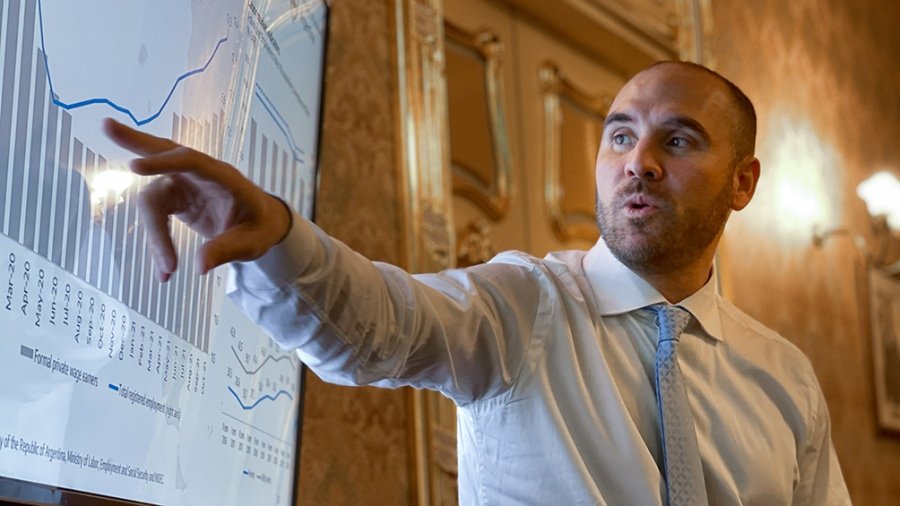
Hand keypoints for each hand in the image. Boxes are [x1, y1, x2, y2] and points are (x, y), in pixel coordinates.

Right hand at [104, 118, 291, 281]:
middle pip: (162, 153)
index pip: (190, 161)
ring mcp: (184, 185)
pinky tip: (163, 272)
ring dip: (154, 237)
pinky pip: (156, 219)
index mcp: (222, 176)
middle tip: (105, 125)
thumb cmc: (260, 226)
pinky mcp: (174, 200)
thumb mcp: (253, 242)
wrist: (260, 226)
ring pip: (153, 202)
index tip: (134, 167)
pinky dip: (156, 245)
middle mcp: (198, 175)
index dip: (163, 162)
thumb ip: (227, 249)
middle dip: (133, 141)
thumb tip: (200, 266)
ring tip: (167, 271)